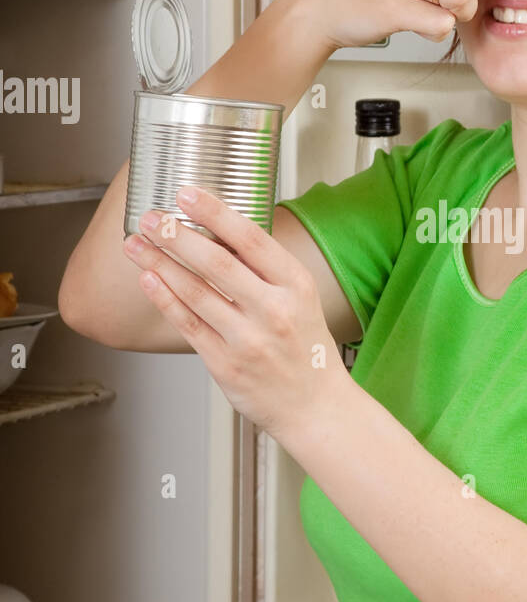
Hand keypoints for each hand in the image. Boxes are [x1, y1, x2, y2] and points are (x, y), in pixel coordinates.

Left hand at [122, 185, 347, 443]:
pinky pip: (188, 324)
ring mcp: (247, 339)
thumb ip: (265, 269)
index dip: (214, 213)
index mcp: (296, 285)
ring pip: (195, 292)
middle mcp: (273, 311)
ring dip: (159, 264)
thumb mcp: (302, 298)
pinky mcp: (225, 364)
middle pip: (216, 263)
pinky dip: (165, 299)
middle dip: (177, 236)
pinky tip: (148, 279)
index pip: (251, 239)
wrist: (315, 407)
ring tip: (136, 244)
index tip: (187, 194)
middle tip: (152, 218)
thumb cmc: (306, 349)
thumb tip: (220, 230)